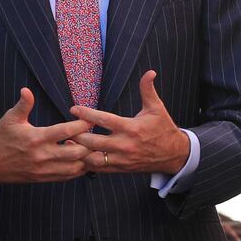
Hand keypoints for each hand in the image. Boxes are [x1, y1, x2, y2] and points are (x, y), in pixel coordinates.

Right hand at [0, 88, 92, 185]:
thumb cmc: (0, 138)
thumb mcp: (10, 119)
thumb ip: (23, 105)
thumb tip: (26, 90)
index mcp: (36, 138)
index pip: (66, 131)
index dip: (82, 124)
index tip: (91, 119)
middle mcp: (43, 155)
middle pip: (77, 152)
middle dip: (89, 143)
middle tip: (93, 134)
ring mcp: (44, 169)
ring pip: (75, 167)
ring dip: (85, 158)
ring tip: (87, 147)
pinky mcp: (44, 178)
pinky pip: (67, 176)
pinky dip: (78, 169)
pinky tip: (81, 159)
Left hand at [71, 71, 189, 174]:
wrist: (174, 154)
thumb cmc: (163, 129)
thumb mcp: (157, 108)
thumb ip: (148, 90)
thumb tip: (150, 72)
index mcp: (131, 128)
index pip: (104, 120)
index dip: (86, 114)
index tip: (73, 108)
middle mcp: (125, 145)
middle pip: (93, 141)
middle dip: (77, 134)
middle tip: (66, 127)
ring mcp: (122, 159)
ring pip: (93, 158)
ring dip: (79, 151)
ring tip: (68, 142)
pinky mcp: (121, 168)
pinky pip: (99, 169)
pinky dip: (86, 163)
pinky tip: (78, 155)